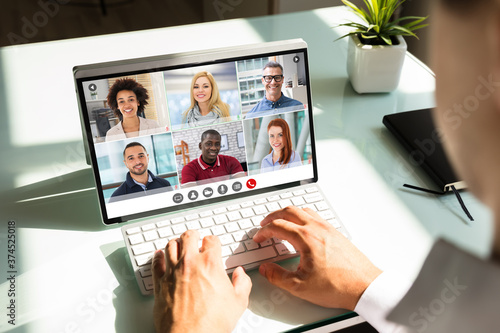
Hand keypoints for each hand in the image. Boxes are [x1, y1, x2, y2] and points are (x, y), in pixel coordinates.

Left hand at [152, 230, 251, 332]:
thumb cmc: (211, 323)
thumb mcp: (238, 302)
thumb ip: (242, 284)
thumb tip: (240, 275)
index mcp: (210, 264)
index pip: (211, 240)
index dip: (213, 241)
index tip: (213, 244)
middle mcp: (190, 263)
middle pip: (188, 237)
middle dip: (193, 235)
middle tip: (195, 237)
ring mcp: (172, 272)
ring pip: (170, 246)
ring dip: (176, 243)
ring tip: (179, 244)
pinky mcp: (160, 283)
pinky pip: (156, 264)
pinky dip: (157, 257)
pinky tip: (159, 256)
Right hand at [253, 206, 381, 310]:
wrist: (364, 286)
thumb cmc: (338, 285)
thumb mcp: (300, 286)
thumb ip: (277, 276)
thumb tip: (266, 269)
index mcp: (306, 238)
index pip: (277, 226)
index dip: (263, 232)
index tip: (259, 238)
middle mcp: (317, 228)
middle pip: (289, 211)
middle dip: (272, 216)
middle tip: (264, 225)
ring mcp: (327, 228)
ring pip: (303, 210)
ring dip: (287, 213)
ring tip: (280, 222)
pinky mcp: (335, 232)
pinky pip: (314, 216)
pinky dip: (302, 216)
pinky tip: (302, 227)